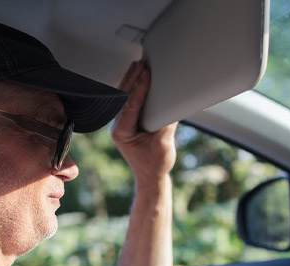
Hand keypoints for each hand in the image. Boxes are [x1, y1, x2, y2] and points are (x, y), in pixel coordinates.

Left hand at [111, 60, 177, 184]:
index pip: (131, 105)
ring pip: (123, 98)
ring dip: (130, 80)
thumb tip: (172, 106)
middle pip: (124, 98)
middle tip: (141, 64)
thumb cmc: (156, 165)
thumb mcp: (163, 145)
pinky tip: (136, 77)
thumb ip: (165, 126)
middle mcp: (117, 127)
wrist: (150, 177)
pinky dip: (132, 89)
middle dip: (133, 79)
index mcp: (122, 133)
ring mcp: (120, 125)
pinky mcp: (126, 124)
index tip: (147, 75)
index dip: (140, 89)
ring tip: (138, 65)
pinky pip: (127, 102)